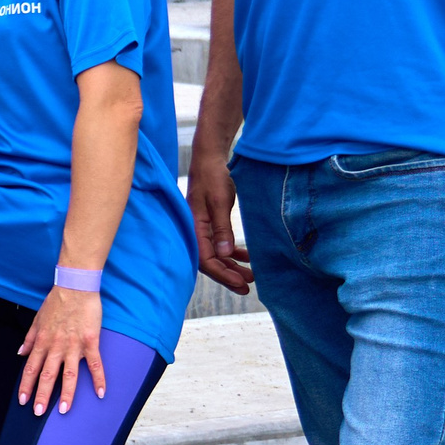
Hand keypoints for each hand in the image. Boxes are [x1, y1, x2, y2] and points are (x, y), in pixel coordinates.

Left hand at [18, 286, 104, 415]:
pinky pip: (95, 364)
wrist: (75, 287)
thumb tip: (20, 353)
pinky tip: (100, 393)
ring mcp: (74, 345)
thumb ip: (29, 339)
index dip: (26, 385)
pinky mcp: (91, 342)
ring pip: (69, 374)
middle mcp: (56, 346)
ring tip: (63, 410)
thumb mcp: (37, 320)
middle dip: (41, 395)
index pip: (30, 368)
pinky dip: (99, 379)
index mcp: (42, 341)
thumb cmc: (56, 302)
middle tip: (37, 413)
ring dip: (66, 393)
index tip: (22, 400)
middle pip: (47, 375)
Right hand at [189, 150, 252, 292]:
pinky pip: (219, 244)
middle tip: (248, 287)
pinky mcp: (210, 222)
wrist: (209, 158)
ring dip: (231, 266)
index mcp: (194, 226)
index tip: (241, 283)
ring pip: (215, 255)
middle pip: (209, 261)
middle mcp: (196, 230)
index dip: (222, 274)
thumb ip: (222, 228)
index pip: (205, 260)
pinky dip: (232, 253)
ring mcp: (202, 227)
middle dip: (228, 276)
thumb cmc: (212, 176)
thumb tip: (225, 255)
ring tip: (250, 276)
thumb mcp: (219, 201)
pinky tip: (246, 257)